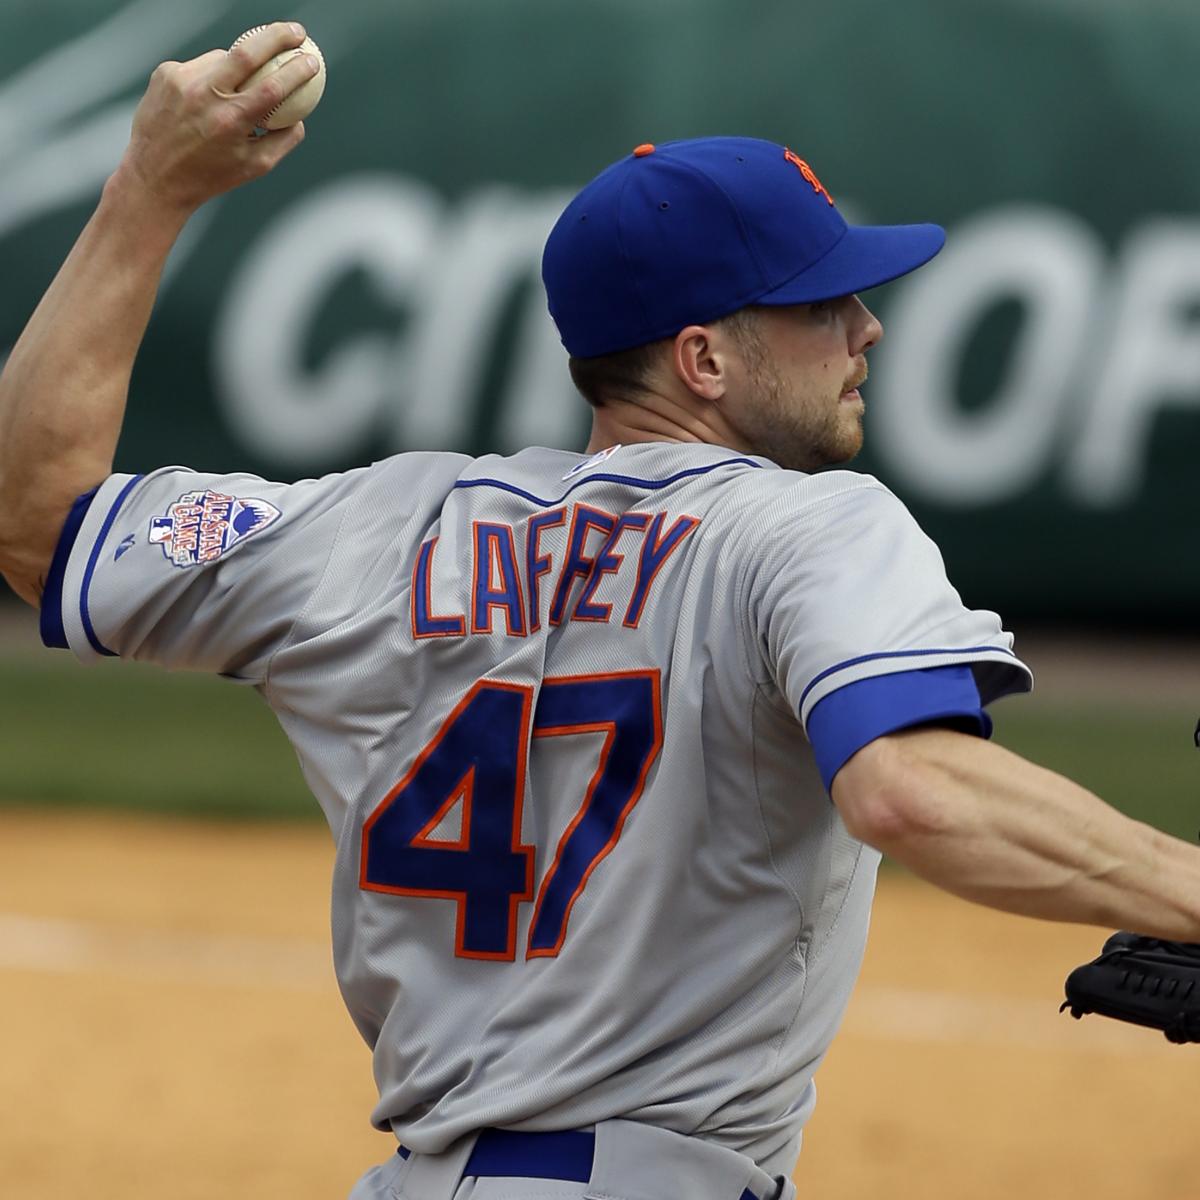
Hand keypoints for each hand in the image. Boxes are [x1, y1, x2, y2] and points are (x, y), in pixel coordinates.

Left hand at [115, 22, 317, 215]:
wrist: (155, 177)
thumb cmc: (212, 176)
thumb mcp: (256, 167)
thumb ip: (284, 140)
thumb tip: (302, 115)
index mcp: (231, 121)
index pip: (273, 86)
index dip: (297, 69)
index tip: (313, 59)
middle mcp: (205, 95)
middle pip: (247, 51)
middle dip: (277, 35)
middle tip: (297, 31)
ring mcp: (182, 80)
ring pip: (223, 58)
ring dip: (239, 66)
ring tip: (239, 90)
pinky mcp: (165, 73)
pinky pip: (200, 66)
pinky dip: (211, 77)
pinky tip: (206, 99)